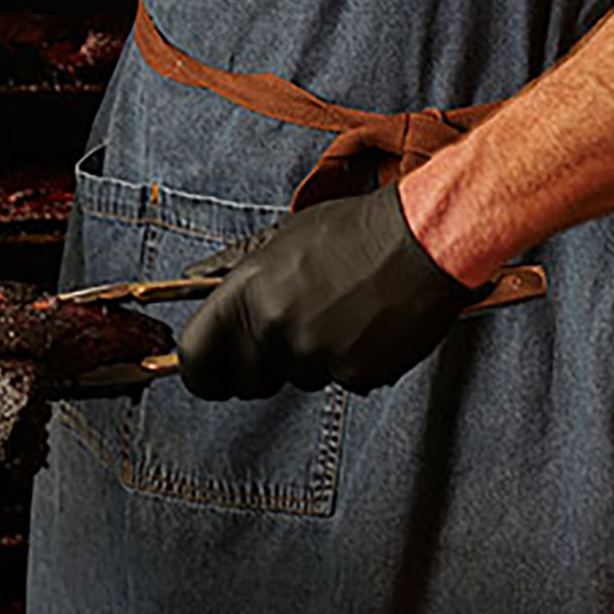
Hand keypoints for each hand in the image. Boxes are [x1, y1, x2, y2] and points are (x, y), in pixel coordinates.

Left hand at [176, 185, 482, 398]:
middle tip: (290, 333)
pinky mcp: (355, 374)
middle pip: (245, 380)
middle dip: (260, 367)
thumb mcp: (283, 236)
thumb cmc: (353, 231)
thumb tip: (191, 279)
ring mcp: (315, 353)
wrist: (421, 241)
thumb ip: (233, 264)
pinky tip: (366, 327)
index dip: (200, 370)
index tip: (210, 372)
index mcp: (248, 290)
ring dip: (311, 358)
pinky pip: (340, 382)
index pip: (196, 356)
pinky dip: (350, 363)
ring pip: (296, 377)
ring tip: (339, 313)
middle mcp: (276, 326)